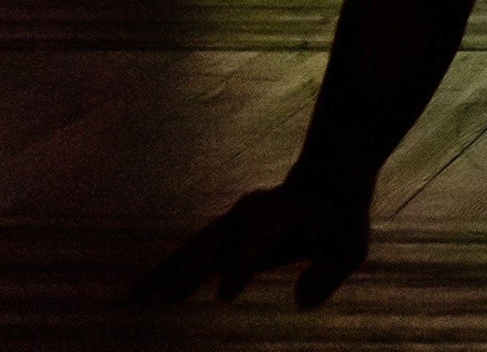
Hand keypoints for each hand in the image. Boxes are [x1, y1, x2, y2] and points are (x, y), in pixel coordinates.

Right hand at [133, 180, 370, 307]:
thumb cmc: (340, 220)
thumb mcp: (351, 245)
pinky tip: (144, 292)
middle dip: (191, 269)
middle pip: (215, 243)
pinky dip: (167, 270)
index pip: (255, 242)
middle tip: (168, 299)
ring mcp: (232, 220)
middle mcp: (250, 214)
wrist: (326, 183)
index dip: (240, 266)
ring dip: (166, 271)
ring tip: (135, 297)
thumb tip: (301, 301)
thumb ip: (330, 273)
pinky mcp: (222, 232)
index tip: (224, 294)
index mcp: (281, 214)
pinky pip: (190, 252)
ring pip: (193, 247)